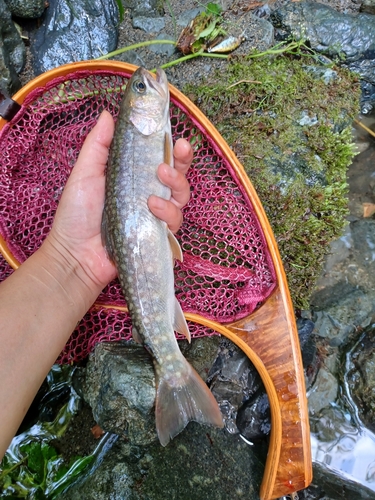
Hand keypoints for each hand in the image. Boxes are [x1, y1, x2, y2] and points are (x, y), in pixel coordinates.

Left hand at [44, 110, 192, 290]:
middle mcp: (148, 193)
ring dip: (176, 182)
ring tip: (161, 175)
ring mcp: (155, 215)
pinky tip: (152, 207)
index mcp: (133, 176)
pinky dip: (168, 210)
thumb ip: (99, 144)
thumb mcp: (85, 172)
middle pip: (177, 174)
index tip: (173, 131)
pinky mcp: (158, 234)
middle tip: (180, 148)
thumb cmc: (77, 214)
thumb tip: (108, 114)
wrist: (75, 253)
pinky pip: (174, 220)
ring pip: (181, 195)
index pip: (158, 157)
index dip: (170, 145)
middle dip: (183, 159)